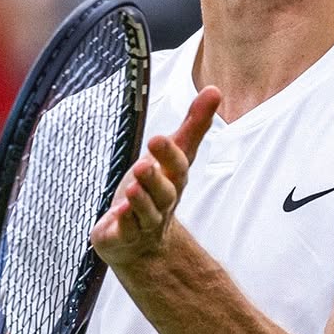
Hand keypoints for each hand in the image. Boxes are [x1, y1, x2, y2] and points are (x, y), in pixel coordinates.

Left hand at [90, 86, 219, 266]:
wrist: (141, 243)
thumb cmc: (155, 191)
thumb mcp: (172, 157)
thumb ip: (192, 126)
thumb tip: (215, 90)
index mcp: (174, 180)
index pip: (177, 165)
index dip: (169, 153)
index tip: (157, 138)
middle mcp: (163, 202)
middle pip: (164, 192)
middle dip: (155, 179)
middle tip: (144, 164)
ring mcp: (144, 222)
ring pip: (146, 212)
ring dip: (141, 200)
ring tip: (133, 186)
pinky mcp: (124, 237)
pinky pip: (126, 231)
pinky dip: (124, 222)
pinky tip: (118, 213)